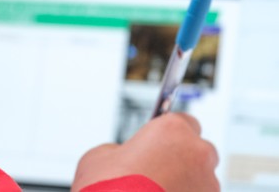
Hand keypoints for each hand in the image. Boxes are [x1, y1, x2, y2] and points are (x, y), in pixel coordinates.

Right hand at [71, 113, 218, 190]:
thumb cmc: (108, 188)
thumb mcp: (99, 156)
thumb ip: (120, 151)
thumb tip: (122, 158)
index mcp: (172, 130)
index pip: (185, 121)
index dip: (170, 133)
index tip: (159, 142)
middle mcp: (197, 153)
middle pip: (198, 151)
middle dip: (182, 159)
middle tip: (156, 170)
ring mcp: (208, 185)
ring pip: (201, 181)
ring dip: (184, 185)